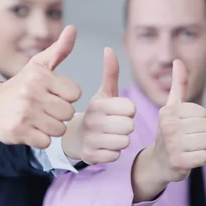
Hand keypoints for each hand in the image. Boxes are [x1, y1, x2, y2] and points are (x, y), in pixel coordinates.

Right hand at [0, 25, 81, 148]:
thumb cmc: (22, 85)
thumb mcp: (39, 65)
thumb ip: (60, 49)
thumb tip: (73, 28)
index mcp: (40, 76)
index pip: (75, 93)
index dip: (67, 96)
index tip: (54, 94)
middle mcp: (31, 94)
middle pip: (69, 113)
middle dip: (60, 113)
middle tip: (46, 109)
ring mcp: (24, 114)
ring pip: (59, 129)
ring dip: (52, 127)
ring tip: (39, 119)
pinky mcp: (17, 132)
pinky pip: (46, 142)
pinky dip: (41, 139)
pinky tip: (31, 129)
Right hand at [62, 47, 135, 163]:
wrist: (74, 137)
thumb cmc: (96, 112)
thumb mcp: (103, 93)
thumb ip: (110, 72)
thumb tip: (109, 49)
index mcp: (97, 104)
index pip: (131, 108)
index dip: (129, 110)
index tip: (119, 111)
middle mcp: (92, 121)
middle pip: (130, 126)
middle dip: (127, 126)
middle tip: (116, 125)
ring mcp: (90, 140)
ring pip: (124, 142)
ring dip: (121, 140)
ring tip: (111, 135)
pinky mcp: (91, 156)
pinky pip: (116, 156)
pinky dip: (114, 152)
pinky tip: (105, 146)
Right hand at [149, 59, 205, 183]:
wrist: (158, 163)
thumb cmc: (170, 132)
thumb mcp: (172, 107)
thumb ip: (178, 84)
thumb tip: (178, 60)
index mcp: (168, 112)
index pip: (202, 112)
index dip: (198, 121)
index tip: (184, 126)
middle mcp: (168, 126)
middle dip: (201, 134)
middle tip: (187, 139)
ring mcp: (172, 145)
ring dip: (202, 147)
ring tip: (188, 148)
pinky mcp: (178, 162)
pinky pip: (205, 156)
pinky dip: (200, 159)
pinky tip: (188, 158)